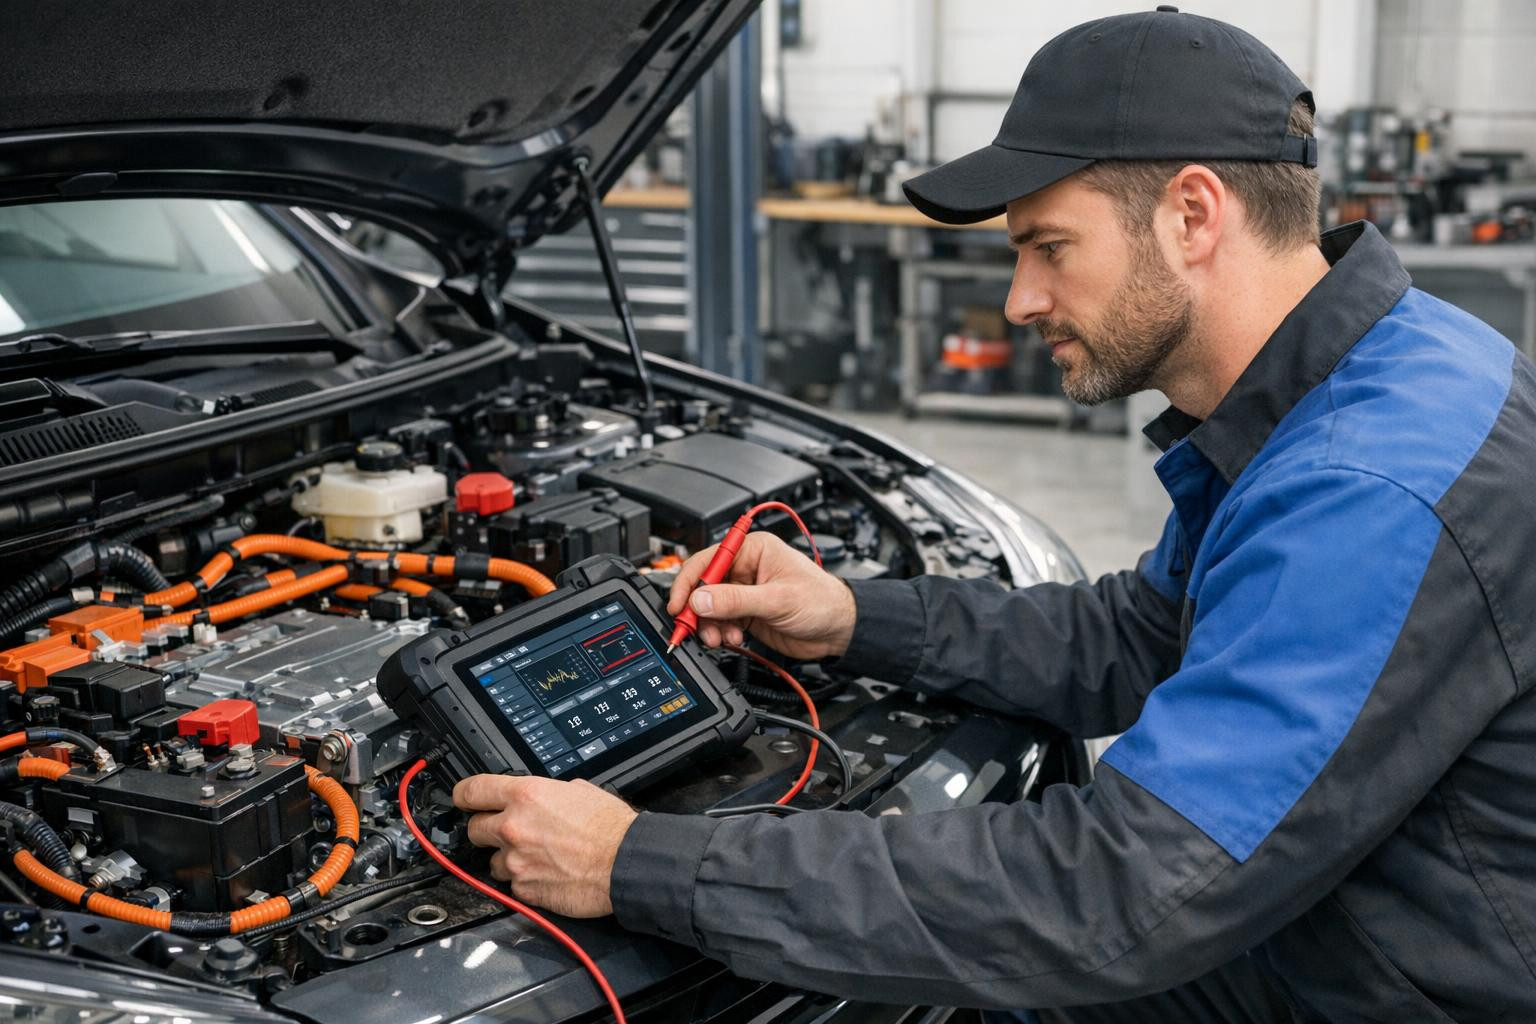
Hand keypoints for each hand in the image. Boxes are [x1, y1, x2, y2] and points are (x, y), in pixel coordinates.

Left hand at [453, 774, 637, 917]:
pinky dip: (525, 880)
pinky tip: (546, 873)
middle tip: (507, 831)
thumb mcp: (577, 790)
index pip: (471, 790)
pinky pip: (512, 884)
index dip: (463, 795)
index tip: (463, 799)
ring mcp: (516, 861)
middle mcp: (514, 827)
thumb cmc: (611, 828)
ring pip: (491, 861)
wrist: (627, 863)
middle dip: (487, 830)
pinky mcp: (524, 889)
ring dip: (507, 858)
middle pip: (474, 828)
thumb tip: (536, 799)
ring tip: (536, 856)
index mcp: (526, 795)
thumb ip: (546, 793)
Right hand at [666, 532, 856, 659]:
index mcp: (753, 550)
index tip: (680, 604)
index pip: (708, 560)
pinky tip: (733, 639)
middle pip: (704, 586)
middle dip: (698, 609)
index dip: (689, 582)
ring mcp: (745, 593)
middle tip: (695, 628)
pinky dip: (721, 633)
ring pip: (710, 608)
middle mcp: (745, 569)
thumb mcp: (777, 599)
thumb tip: (701, 599)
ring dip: (710, 625)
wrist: (839, 630)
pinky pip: (721, 622)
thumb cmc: (822, 601)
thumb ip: (736, 600)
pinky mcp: (747, 614)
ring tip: (720, 638)